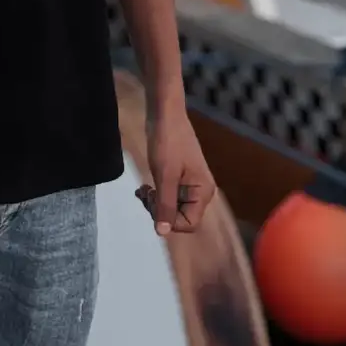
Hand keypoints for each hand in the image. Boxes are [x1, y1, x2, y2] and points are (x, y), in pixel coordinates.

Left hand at [137, 102, 215, 236]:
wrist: (165, 112)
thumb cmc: (167, 142)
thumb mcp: (165, 175)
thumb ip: (165, 205)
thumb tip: (162, 233)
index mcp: (203, 192)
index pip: (188, 224)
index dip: (169, 221)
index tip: (153, 203)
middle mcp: (200, 191)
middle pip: (180, 216)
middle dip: (159, 210)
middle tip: (144, 193)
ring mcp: (190, 184)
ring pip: (172, 206)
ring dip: (155, 202)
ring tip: (142, 189)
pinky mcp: (180, 177)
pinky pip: (169, 195)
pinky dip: (156, 194)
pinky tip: (144, 187)